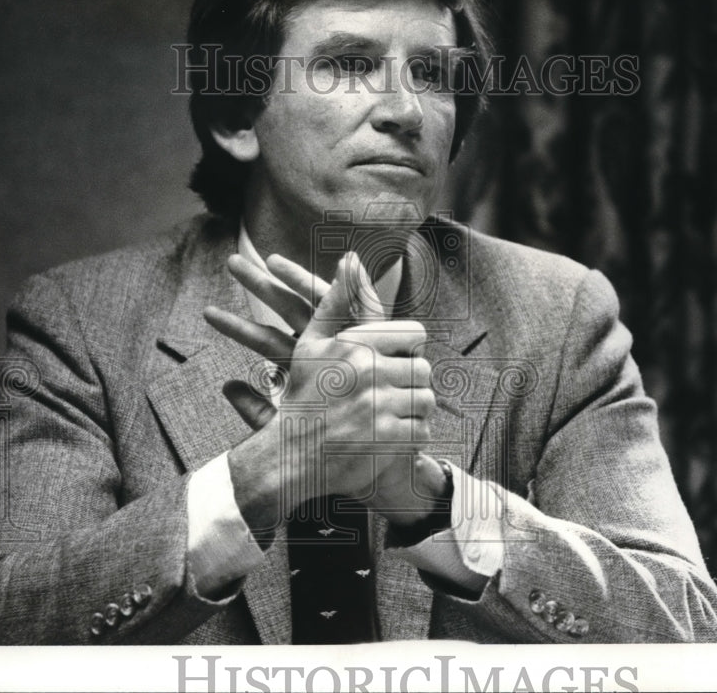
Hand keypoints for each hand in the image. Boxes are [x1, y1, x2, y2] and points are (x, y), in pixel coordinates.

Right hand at [204, 252, 434, 523]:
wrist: (290, 458)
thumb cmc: (303, 397)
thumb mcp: (312, 344)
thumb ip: (335, 300)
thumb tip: (351, 258)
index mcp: (355, 347)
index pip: (414, 334)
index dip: (410, 348)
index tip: (398, 360)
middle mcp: (369, 374)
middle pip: (423, 369)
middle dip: (413, 382)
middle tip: (396, 392)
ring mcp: (380, 410)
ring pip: (426, 400)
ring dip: (415, 409)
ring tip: (394, 415)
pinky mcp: (388, 442)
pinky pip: (423, 431)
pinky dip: (413, 436)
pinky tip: (392, 437)